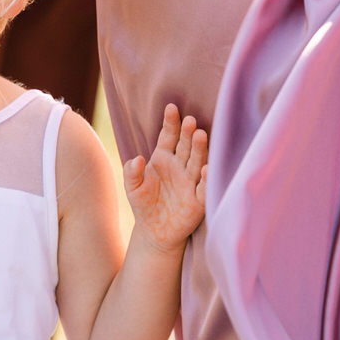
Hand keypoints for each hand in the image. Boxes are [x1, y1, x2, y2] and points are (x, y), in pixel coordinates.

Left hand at [123, 103, 208, 251]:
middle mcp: (180, 166)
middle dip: (188, 133)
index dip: (170, 123)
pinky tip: (208, 168)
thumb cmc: (144, 205)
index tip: (171, 108)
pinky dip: (207, 179)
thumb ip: (131, 173)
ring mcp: (191, 181)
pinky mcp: (199, 199)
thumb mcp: (132, 189)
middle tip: (190, 120)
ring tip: (201, 135)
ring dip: (200, 149)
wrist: (154, 232)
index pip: (168, 136)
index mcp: (163, 158)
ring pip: (198, 162)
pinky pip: (204, 187)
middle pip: (186, 146)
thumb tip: (136, 159)